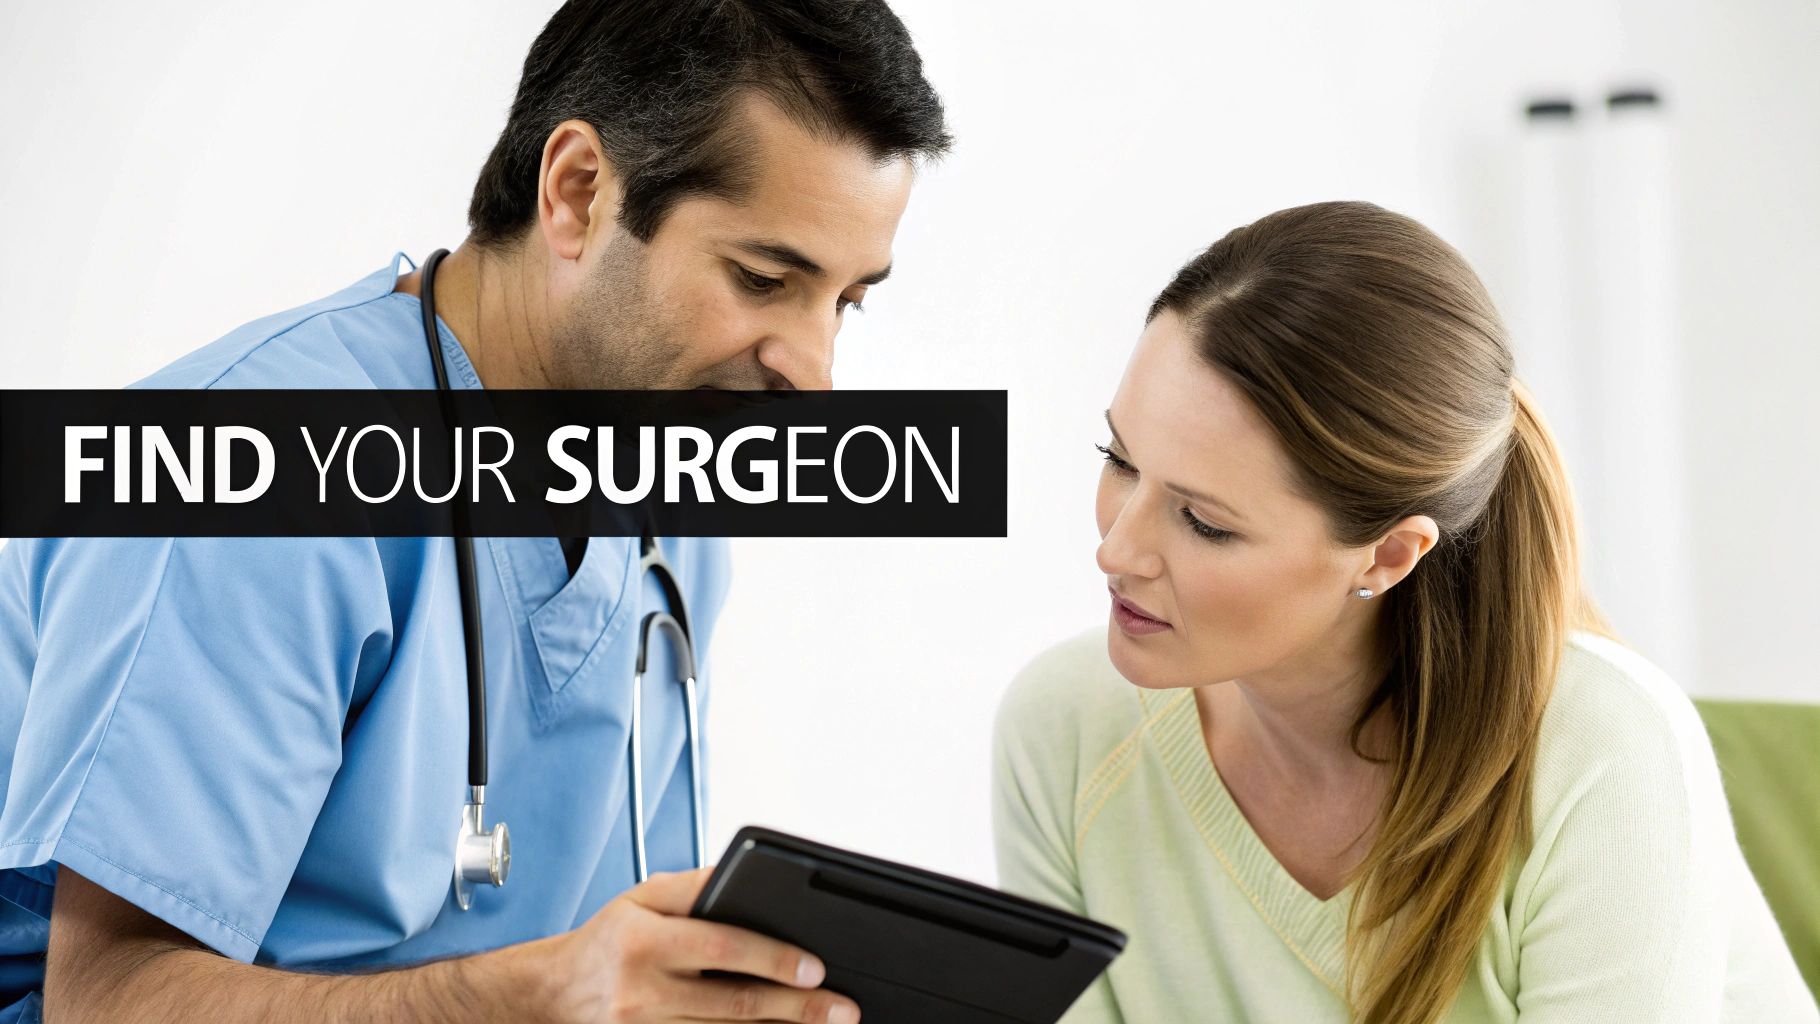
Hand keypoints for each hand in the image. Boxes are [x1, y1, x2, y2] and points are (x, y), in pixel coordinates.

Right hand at [531, 867, 860, 1023]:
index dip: (772, 958)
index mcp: (643, 940)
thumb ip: (694, 886)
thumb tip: (746, 874)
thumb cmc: (607, 940)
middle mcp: (642, 991)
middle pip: (733, 1003)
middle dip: (796, 1009)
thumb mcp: (641, 899)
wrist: (549, 995)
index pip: (721, 946)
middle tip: (843, 1010)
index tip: (816, 968)